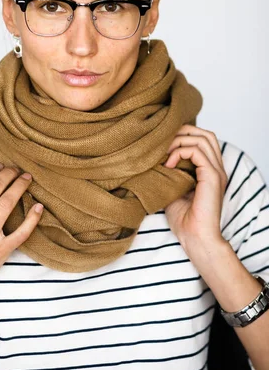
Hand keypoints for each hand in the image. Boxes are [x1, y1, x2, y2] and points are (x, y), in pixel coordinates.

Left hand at [164, 124, 227, 260]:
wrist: (195, 238)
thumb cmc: (184, 220)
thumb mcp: (172, 189)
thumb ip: (169, 172)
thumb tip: (153, 158)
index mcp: (209, 171)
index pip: (203, 139)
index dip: (183, 135)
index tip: (162, 146)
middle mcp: (216, 168)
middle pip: (205, 134)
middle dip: (183, 132)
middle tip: (163, 143)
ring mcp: (216, 172)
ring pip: (203, 138)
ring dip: (180, 141)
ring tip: (164, 154)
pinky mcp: (212, 177)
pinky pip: (198, 151)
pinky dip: (180, 152)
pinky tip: (168, 165)